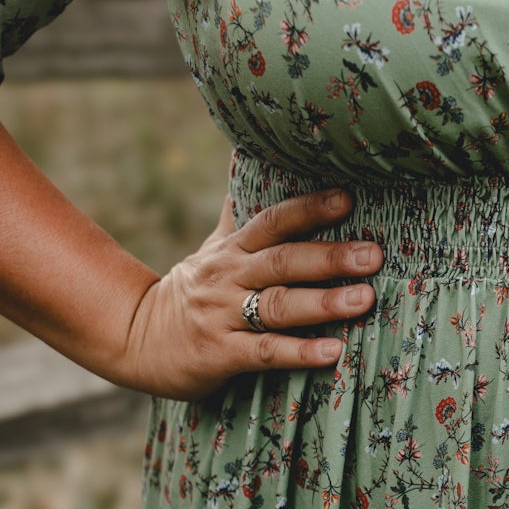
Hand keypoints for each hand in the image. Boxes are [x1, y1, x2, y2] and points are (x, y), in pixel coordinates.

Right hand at [117, 186, 380, 397]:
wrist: (136, 338)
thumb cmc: (191, 291)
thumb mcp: (211, 248)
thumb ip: (237, 213)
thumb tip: (243, 154)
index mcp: (232, 249)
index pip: (272, 222)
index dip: (309, 209)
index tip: (348, 198)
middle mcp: (229, 277)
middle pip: (282, 262)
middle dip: (329, 257)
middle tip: (372, 255)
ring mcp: (224, 315)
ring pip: (277, 305)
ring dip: (323, 303)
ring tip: (364, 299)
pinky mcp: (221, 354)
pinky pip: (265, 352)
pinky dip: (299, 352)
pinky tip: (333, 352)